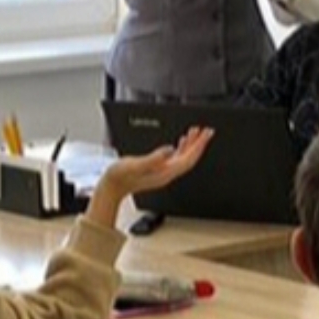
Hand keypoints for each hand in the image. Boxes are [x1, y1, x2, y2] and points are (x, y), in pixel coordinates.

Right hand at [84, 127, 214, 227]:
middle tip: (207, 130)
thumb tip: (169, 150)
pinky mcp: (158, 170)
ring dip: (192, 145)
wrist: (111, 188)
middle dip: (199, 144)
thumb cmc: (119, 177)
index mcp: (164, 173)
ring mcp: (163, 172)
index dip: (199, 146)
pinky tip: (182, 142)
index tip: (206, 134)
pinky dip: (182, 148)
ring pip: (184, 158)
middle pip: (189, 158)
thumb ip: (152, 158)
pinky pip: (176, 158)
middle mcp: (167, 173)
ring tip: (197, 132)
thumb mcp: (134, 165)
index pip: (188, 159)